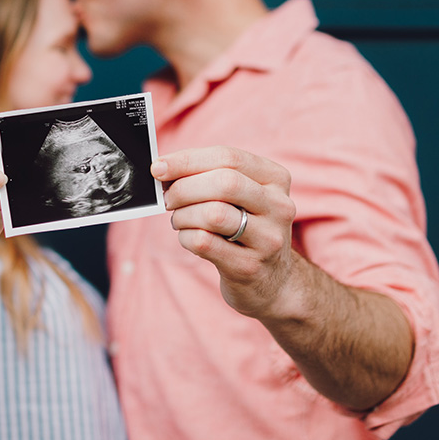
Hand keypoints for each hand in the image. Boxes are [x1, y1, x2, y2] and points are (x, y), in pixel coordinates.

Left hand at [152, 146, 297, 317]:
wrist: (272, 281)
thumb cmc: (244, 228)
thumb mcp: (240, 197)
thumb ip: (209, 176)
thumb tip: (163, 168)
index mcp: (276, 179)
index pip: (228, 157)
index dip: (187, 160)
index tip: (159, 167)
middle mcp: (279, 206)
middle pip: (224, 183)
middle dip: (184, 188)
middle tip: (167, 199)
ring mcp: (268, 239)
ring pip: (213, 214)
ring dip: (183, 215)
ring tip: (179, 220)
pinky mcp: (249, 266)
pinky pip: (204, 242)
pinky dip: (185, 237)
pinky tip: (188, 237)